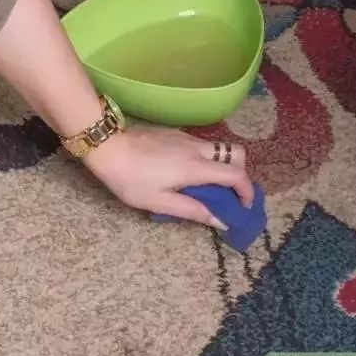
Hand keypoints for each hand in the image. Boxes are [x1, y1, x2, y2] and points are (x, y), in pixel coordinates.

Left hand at [81, 125, 253, 229]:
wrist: (108, 147)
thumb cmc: (131, 179)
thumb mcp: (159, 202)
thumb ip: (192, 210)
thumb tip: (220, 221)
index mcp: (196, 167)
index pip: (236, 175)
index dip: (247, 191)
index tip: (244, 206)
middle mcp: (197, 149)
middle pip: (236, 153)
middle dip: (241, 172)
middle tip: (229, 192)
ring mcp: (187, 138)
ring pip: (219, 148)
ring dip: (223, 166)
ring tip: (208, 186)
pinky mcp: (176, 133)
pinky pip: (202, 145)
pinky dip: (207, 159)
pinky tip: (187, 173)